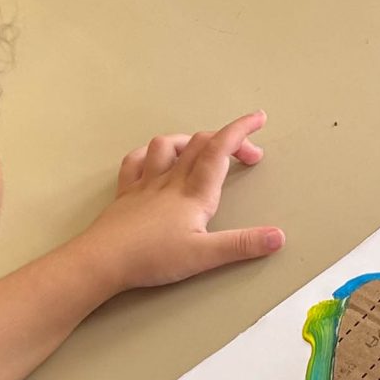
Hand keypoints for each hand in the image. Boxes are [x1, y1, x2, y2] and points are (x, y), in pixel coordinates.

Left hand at [71, 113, 280, 292]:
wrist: (101, 261)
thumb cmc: (151, 258)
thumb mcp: (204, 256)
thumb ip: (242, 245)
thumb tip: (278, 237)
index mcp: (194, 193)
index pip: (220, 150)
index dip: (240, 130)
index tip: (258, 118)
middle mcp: (170, 181)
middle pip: (200, 144)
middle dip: (228, 140)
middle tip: (249, 153)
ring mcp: (145, 185)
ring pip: (167, 146)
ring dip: (189, 140)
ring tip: (202, 149)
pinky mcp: (126, 194)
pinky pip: (136, 162)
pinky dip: (150, 154)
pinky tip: (155, 159)